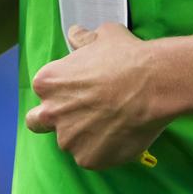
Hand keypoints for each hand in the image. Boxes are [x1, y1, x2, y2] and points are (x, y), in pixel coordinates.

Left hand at [25, 24, 168, 169]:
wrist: (154, 84)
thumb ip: (83, 39)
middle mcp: (51, 113)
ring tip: (114, 123)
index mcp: (48, 82)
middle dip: (54, 120)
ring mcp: (69, 140)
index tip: (79, 91)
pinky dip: (105, 150)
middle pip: (39, 122)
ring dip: (86, 136)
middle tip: (81, 115)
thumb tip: (76, 33)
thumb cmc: (127, 57)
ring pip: (71, 142)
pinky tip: (123, 134)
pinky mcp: (88, 159)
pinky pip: (94, 157)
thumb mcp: (102, 36)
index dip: (62, 92)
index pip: (44, 92)